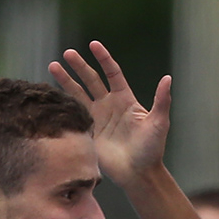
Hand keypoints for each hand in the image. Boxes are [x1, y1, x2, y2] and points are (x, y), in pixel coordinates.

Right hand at [51, 42, 169, 188]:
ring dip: (66, 80)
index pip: (112, 73)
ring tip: (53, 66)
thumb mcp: (158, 123)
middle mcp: (109, 105)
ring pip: (79, 94)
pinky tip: (51, 93)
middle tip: (68, 53)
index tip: (93, 45)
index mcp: (125, 99)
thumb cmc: (151, 149)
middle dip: (79, 66)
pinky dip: (63, 103)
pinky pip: (74, 114)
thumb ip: (161, 101)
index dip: (103, 59)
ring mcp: (97, 118)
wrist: (138, 174)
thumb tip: (168, 79)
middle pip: (91, 80)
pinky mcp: (88, 132)